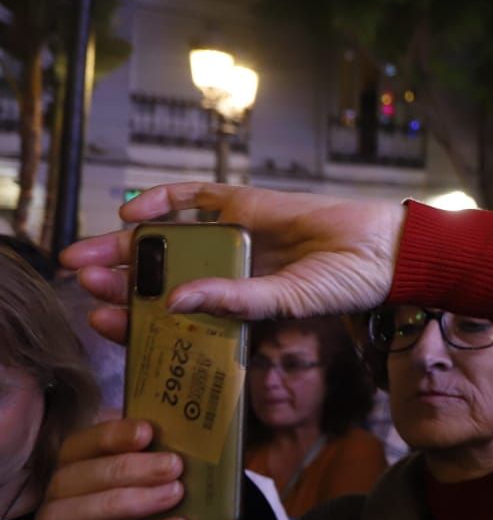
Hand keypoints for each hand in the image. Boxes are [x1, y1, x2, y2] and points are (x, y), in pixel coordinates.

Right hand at [31, 420, 194, 519]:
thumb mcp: (166, 499)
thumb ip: (172, 473)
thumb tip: (203, 443)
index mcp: (75, 476)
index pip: (77, 445)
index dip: (109, 434)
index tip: (148, 430)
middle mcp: (54, 505)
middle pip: (71, 476)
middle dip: (126, 467)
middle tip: (174, 466)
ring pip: (66, 514)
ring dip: (125, 500)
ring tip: (174, 494)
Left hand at [61, 182, 405, 340]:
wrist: (383, 248)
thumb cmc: (345, 286)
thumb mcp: (286, 302)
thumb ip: (234, 300)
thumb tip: (173, 300)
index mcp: (232, 309)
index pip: (169, 316)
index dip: (132, 319)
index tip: (101, 322)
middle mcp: (224, 274)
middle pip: (157, 276)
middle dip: (116, 279)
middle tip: (81, 280)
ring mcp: (230, 237)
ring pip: (164, 239)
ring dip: (125, 244)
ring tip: (88, 252)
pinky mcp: (243, 203)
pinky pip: (194, 198)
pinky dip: (162, 201)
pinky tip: (133, 212)